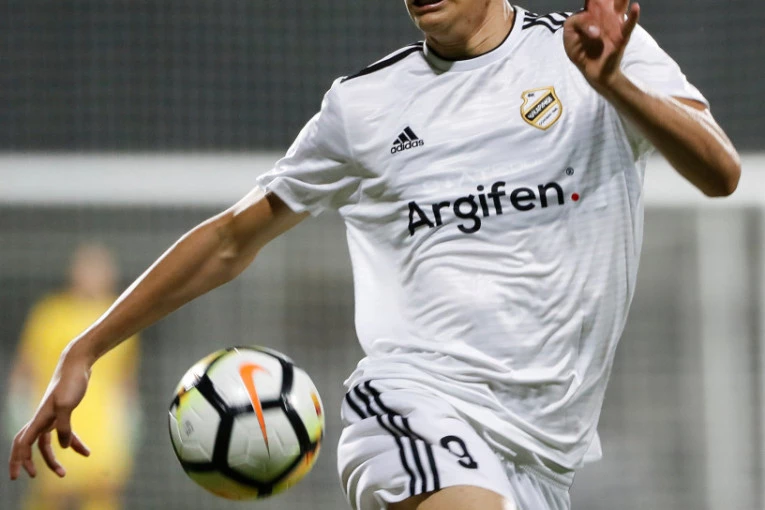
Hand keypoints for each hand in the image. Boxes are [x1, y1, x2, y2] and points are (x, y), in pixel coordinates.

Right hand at [8, 350, 91, 479]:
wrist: (77, 364)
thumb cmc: (70, 382)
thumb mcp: (67, 405)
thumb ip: (64, 426)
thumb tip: (62, 447)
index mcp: (39, 419)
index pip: (23, 444)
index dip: (19, 460)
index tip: (20, 476)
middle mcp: (42, 419)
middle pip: (30, 446)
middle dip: (29, 462)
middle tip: (33, 477)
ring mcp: (52, 416)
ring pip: (47, 443)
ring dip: (53, 458)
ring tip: (63, 474)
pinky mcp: (64, 413)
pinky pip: (65, 434)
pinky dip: (74, 443)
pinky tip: (86, 452)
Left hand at [564, 0, 640, 92]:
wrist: (591, 70)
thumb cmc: (581, 50)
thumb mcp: (570, 34)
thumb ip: (576, 23)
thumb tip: (593, 28)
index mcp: (592, 13)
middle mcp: (605, 16)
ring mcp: (614, 25)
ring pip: (620, 7)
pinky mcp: (620, 37)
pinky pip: (628, 26)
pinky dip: (633, 17)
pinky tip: (636, 7)